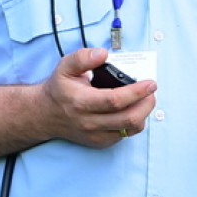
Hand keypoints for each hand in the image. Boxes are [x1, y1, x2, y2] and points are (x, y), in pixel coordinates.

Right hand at [40, 47, 157, 148]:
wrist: (45, 114)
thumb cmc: (59, 89)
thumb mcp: (65, 66)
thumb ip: (83, 57)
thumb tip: (103, 54)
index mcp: (81, 102)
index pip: (115, 100)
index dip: (136, 92)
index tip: (150, 83)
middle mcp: (89, 122)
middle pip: (128, 118)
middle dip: (146, 104)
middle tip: (151, 91)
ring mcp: (95, 135)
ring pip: (130, 129)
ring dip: (143, 113)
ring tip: (145, 99)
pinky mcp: (100, 142)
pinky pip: (125, 135)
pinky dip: (134, 122)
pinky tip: (133, 109)